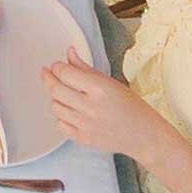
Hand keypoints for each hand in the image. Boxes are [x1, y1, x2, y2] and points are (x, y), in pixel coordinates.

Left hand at [41, 48, 167, 159]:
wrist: (144, 135)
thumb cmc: (132, 107)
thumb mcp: (111, 82)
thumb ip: (85, 68)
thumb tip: (69, 53)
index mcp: (99, 88)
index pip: (64, 73)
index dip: (57, 67)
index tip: (57, 65)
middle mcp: (90, 107)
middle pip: (55, 89)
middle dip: (48, 78)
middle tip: (47, 73)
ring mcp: (85, 125)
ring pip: (55, 107)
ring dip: (55, 97)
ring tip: (62, 92)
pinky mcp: (83, 139)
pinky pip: (60, 125)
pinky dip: (61, 116)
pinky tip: (68, 110)